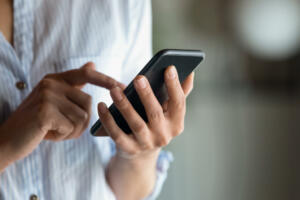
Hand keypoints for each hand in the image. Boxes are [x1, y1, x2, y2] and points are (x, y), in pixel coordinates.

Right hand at [0, 62, 122, 170]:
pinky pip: (72, 127)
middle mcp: (51, 83)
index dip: (106, 80)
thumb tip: (92, 64)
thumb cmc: (37, 122)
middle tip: (61, 127)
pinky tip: (48, 134)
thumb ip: (74, 84)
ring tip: (54, 130)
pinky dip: (63, 136)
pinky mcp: (45, 112)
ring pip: (82, 117)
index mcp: (55, 79)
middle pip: (88, 103)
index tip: (123, 87)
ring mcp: (47, 96)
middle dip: (80, 122)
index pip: (87, 74)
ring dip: (72, 131)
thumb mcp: (55, 100)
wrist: (8, 139)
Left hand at [96, 65, 193, 159]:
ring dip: (124, 105)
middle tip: (139, 78)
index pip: (179, 103)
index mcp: (176, 123)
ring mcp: (146, 144)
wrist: (141, 153)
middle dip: (147, 95)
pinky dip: (108, 120)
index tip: (170, 68)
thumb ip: (179, 93)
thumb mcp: (169, 112)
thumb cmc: (156, 123)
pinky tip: (101, 105)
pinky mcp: (129, 149)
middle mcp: (163, 136)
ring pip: (135, 124)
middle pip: (155, 114)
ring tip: (114, 89)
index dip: (175, 86)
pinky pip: (117, 134)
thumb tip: (190, 72)